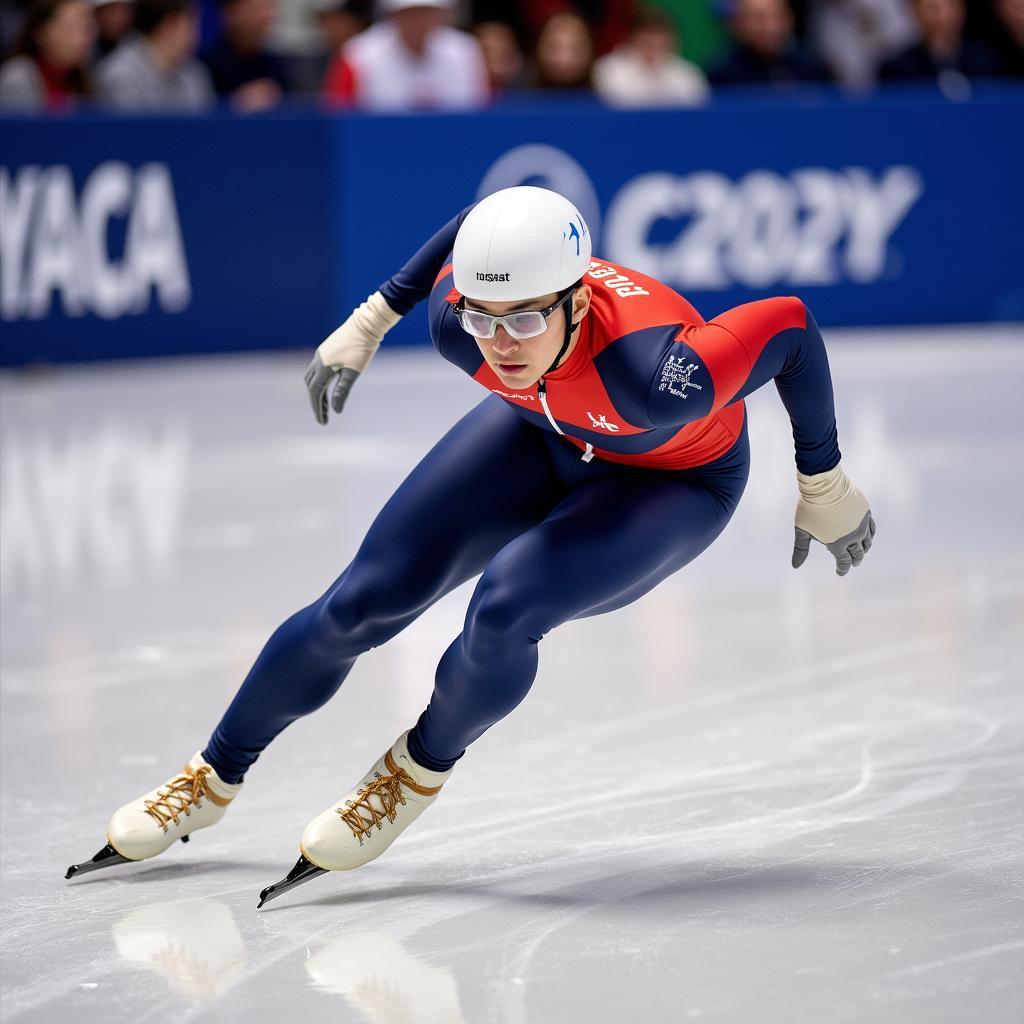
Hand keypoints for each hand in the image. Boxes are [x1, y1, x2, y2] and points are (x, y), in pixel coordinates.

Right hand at [304, 292, 401, 425]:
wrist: (366, 324)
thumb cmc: (362, 348)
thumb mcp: (353, 373)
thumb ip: (342, 391)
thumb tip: (336, 410)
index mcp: (323, 367)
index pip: (316, 392)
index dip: (318, 408)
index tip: (323, 423)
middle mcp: (318, 360)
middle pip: (311, 386)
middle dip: (316, 402)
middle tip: (324, 417)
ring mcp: (322, 353)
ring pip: (312, 376)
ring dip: (317, 391)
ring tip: (326, 404)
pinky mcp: (327, 349)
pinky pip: (318, 369)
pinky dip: (320, 381)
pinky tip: (329, 386)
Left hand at [790, 464, 874, 575]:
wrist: (825, 486)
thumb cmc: (810, 509)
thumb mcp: (802, 531)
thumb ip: (800, 550)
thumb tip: (795, 566)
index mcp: (838, 544)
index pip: (844, 562)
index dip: (842, 569)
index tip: (840, 572)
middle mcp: (853, 537)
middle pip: (858, 554)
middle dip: (855, 560)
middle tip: (853, 563)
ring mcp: (862, 525)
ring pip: (867, 542)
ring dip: (864, 550)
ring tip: (861, 552)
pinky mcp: (866, 513)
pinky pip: (872, 529)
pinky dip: (870, 536)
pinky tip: (867, 536)